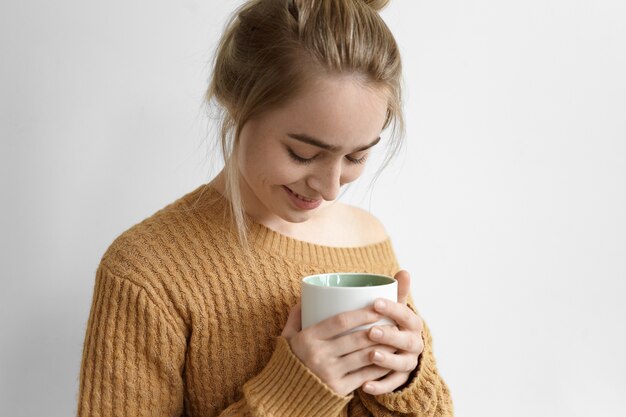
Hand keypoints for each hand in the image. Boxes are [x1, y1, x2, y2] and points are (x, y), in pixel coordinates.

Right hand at [281, 303, 397, 396]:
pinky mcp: (338, 389)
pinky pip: (364, 375)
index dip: (361, 314)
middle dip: (378, 330)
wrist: (283, 397)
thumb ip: (296, 316)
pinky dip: (379, 367)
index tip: (376, 308)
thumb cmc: (289, 361)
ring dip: (383, 347)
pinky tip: (389, 360)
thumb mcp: (287, 337)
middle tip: (393, 322)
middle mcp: (319, 355)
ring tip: (396, 339)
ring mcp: (329, 373)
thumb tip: (306, 296)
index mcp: (308, 338)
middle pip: (356, 339)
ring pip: (364, 357)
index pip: (340, 321)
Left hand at [361, 270, 424, 395]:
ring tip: (371, 356)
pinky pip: (392, 385)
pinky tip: (365, 386)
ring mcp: (408, 363)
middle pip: (406, 341)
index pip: (406, 316)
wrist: (401, 351)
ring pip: (402, 364)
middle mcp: (414, 344)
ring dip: (387, 360)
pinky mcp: (400, 380)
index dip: (393, 309)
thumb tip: (404, 271)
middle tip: (371, 331)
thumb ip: (398, 293)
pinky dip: (380, 387)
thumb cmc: (393, 324)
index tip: (376, 302)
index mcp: (413, 325)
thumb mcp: (396, 310)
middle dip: (390, 336)